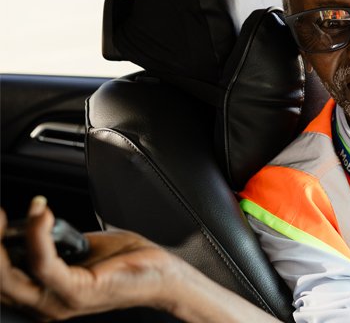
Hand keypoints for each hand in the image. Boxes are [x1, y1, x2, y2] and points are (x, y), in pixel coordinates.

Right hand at [1, 196, 180, 320]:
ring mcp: (58, 302)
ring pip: (9, 275)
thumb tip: (32, 223)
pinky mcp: (76, 292)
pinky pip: (44, 264)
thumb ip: (50, 242)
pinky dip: (37, 235)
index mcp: (40, 297)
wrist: (163, 274)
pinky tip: (41, 214)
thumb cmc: (125, 262)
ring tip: (2, 215)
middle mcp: (42, 306)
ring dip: (2, 238)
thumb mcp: (77, 248)